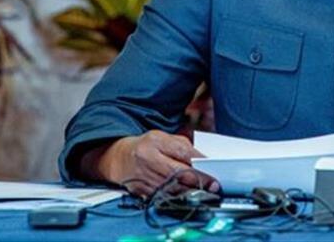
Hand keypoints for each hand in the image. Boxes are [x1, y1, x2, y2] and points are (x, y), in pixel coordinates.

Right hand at [87, 130, 217, 196]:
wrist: (120, 158)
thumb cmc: (146, 146)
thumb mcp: (163, 138)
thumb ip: (183, 146)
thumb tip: (202, 160)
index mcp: (154, 142)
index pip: (182, 153)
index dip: (199, 163)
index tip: (213, 170)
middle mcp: (147, 160)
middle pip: (177, 174)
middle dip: (198, 180)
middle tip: (213, 185)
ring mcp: (143, 178)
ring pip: (172, 188)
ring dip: (190, 191)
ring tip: (204, 190)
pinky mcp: (141, 192)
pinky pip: (164, 196)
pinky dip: (177, 196)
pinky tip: (187, 195)